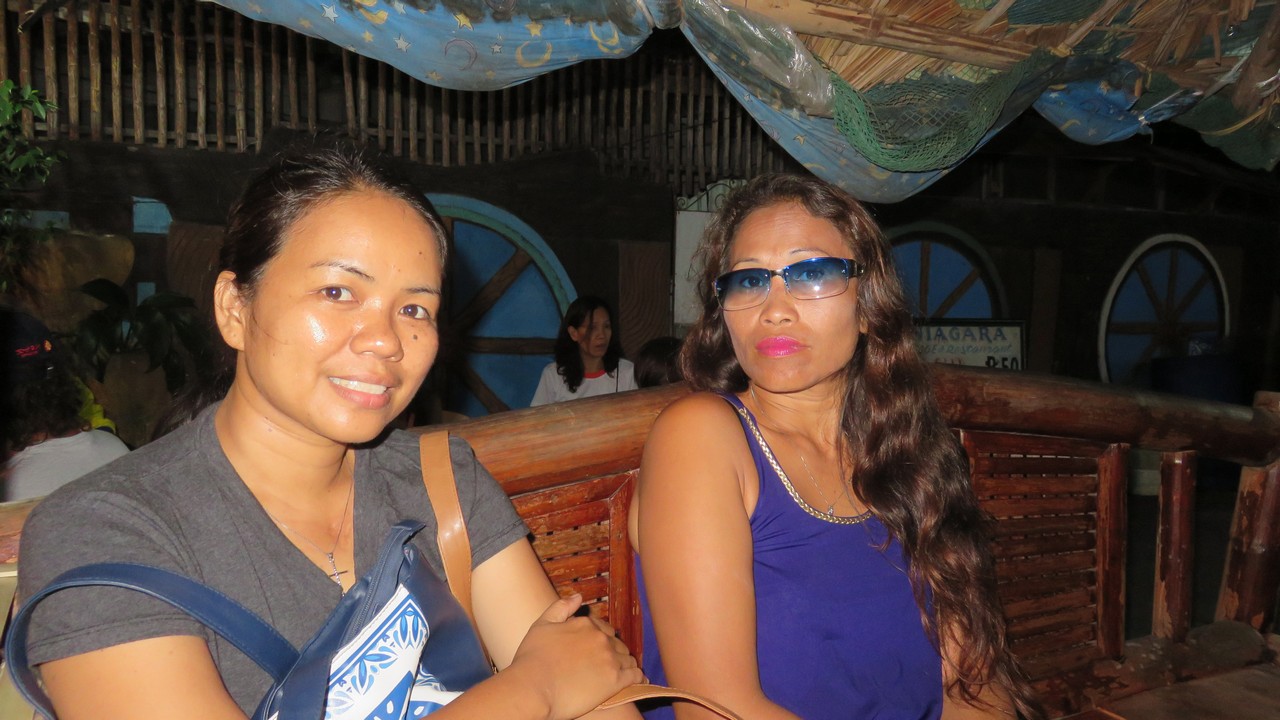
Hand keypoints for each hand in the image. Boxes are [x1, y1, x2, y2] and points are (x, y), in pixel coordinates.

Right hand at [505, 594, 643, 719]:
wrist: (533, 688)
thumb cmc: (532, 659)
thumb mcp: (541, 625)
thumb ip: (560, 607)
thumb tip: (579, 596)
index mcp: (586, 624)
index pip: (604, 629)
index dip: (603, 638)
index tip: (599, 648)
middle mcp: (601, 638)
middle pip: (617, 644)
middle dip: (615, 652)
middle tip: (610, 663)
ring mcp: (610, 659)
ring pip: (627, 659)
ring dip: (627, 664)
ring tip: (626, 672)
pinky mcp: (615, 681)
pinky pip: (635, 676)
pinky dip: (639, 678)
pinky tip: (641, 681)